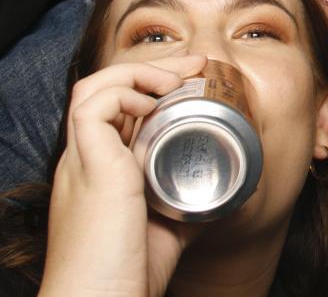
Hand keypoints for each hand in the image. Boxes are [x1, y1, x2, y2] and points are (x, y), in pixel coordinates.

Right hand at [39, 54, 205, 296]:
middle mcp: (86, 159)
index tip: (192, 79)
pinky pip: (90, 105)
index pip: (116, 109)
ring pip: (91, 88)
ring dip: (136, 73)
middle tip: (194, 66)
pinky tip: (153, 104)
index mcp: (100, 169)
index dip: (151, 87)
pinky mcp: (85, 164)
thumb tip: (237, 188)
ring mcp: (82, 160)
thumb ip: (194, 202)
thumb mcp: (170, 224)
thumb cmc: (130, 271)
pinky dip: (123, 92)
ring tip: (176, 79)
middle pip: (106, 89)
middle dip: (152, 68)